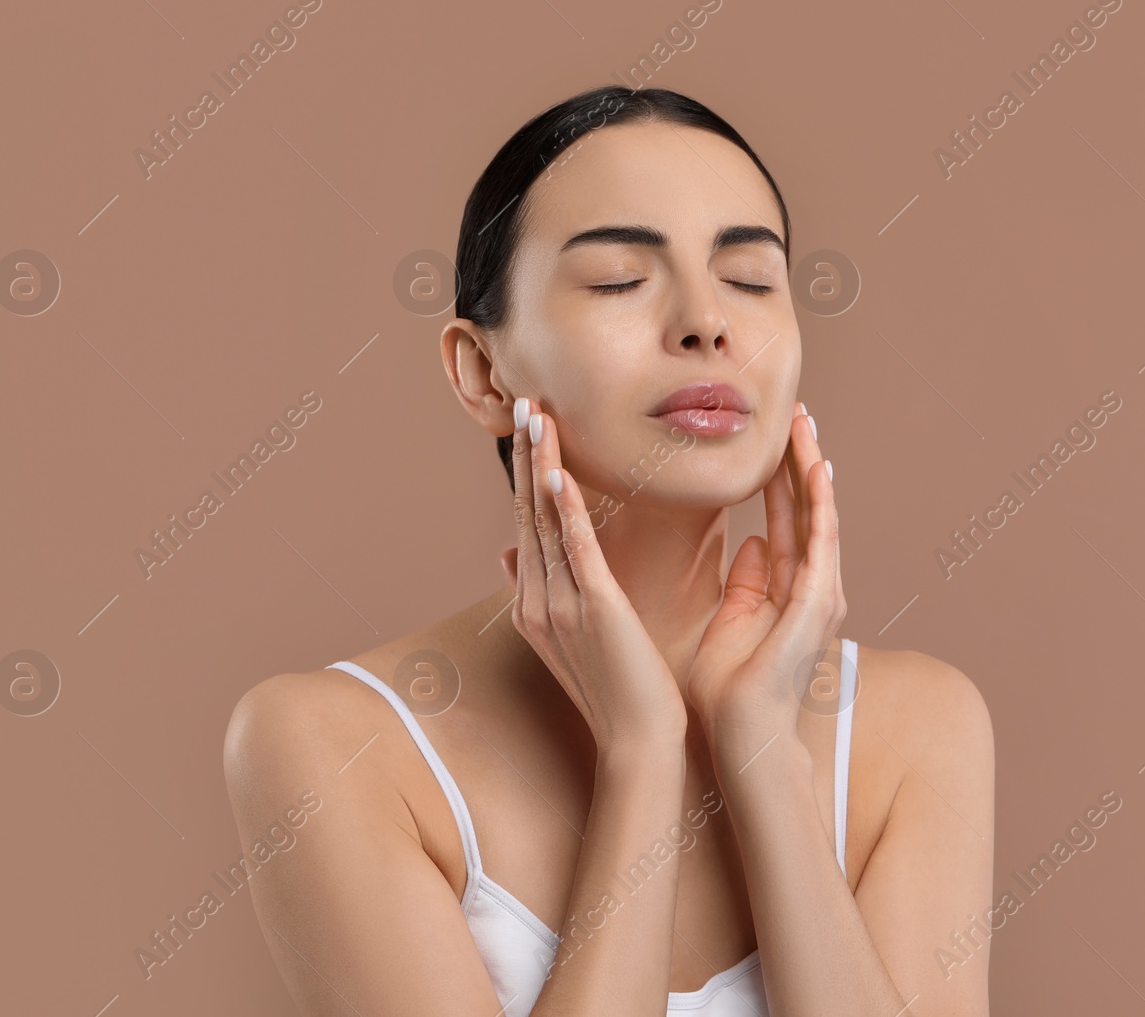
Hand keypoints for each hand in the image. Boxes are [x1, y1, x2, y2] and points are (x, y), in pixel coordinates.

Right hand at [500, 396, 688, 753]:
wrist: (638, 742)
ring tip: (538, 417)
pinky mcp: (594, 610)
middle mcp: (536, 599)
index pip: (527, 522)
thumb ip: (541, 590)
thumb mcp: (568, 637)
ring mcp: (560, 604)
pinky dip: (565, 512)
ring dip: (541, 465)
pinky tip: (559, 476)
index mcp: (533, 602)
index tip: (531, 426)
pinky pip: (575, 552)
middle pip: (527, 511)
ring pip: (545, 521)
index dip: (528, 471)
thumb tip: (506, 553)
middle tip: (526, 400)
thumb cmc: (618, 690)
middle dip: (528, 454)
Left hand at [686, 402, 846, 737]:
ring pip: (817, 516)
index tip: (773, 436)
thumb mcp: (732, 620)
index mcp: (787, 589)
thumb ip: (746, 582)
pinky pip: (821, 542)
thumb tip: (750, 542)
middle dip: (800, 460)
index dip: (779, 477)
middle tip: (798, 412)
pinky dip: (821, 504)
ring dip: (812, 468)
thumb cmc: (730, 690)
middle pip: (805, 509)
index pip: (784, 519)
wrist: (740, 735)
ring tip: (805, 424)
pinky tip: (818, 468)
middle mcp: (810, 587)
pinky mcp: (818, 602)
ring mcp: (819, 593)